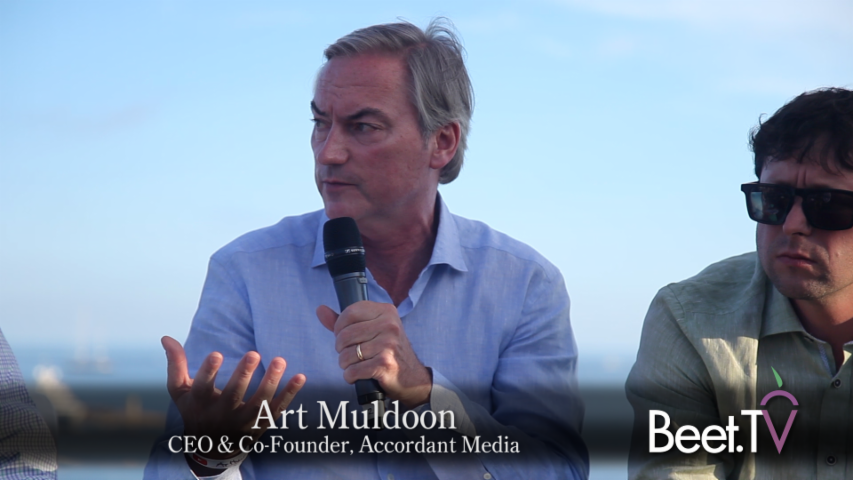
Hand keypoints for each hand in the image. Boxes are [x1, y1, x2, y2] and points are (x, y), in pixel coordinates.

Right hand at [161, 336, 304, 460]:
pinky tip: (300, 376)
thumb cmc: (195, 412)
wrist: (212, 449)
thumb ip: (176, 365)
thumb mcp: (181, 392)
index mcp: (201, 403)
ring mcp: (243, 421)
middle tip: (253, 354)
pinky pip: (277, 409)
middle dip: (243, 375)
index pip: (203, 387)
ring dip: (271, 382)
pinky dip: (290, 394)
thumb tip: (166, 336)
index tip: (216, 353)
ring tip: (280, 360)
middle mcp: (222, 414)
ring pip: (259, 403)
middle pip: (234, 394)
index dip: (208, 371)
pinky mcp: (261, 424)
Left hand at [316, 301, 430, 407]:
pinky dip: (350, 376)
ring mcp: (388, 345)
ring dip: (345, 364)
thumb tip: (320, 310)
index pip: (350, 312)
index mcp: (386, 312)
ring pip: (346, 355)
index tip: (344, 336)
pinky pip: (352, 370)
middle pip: (345, 335)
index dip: (340, 327)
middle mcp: (389, 326)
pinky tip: (358, 375)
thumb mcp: (372, 330)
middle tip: (351, 354)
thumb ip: (345, 321)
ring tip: (356, 365)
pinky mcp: (384, 364)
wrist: (413, 378)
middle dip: (341, 349)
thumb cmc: (389, 352)